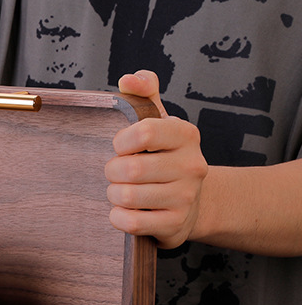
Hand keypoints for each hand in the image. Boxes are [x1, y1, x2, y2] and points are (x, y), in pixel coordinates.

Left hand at [105, 70, 207, 248]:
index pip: (144, 131)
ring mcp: (185, 197)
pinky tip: (121, 211)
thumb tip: (127, 79)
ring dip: (113, 195)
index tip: (120, 147)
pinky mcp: (175, 225)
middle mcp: (192, 165)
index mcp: (186, 135)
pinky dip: (117, 217)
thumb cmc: (164, 158)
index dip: (121, 141)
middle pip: (131, 169)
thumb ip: (143, 94)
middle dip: (112, 172)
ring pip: (127, 196)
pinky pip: (131, 222)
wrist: (192, 203)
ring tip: (119, 192)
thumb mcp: (159, 122)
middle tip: (115, 174)